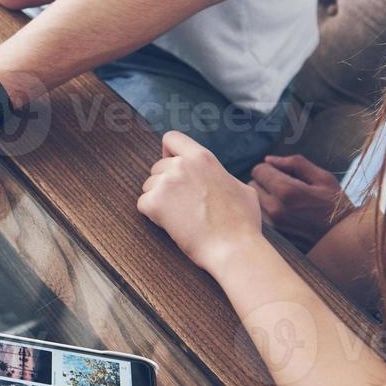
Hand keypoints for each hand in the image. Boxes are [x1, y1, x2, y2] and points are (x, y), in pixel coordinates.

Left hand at [137, 131, 263, 277]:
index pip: (172, 138)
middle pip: (157, 167)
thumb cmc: (243, 222)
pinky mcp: (155, 203)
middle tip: (182, 203)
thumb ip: (223, 176)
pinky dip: (152, 215)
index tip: (171, 165)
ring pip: (149, 186)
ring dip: (158, 199)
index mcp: (202, 157)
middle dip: (165, 183)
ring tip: (180, 216)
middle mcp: (181, 165)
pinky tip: (171, 224)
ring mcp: (166, 183)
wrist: (233, 247)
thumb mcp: (241, 188)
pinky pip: (143, 204)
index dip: (168, 152)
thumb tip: (222, 178)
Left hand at [248, 153, 352, 248]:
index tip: (282, 173)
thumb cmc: (336, 205)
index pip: (258, 170)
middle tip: (284, 187)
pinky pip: (259, 216)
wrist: (344, 241)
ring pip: (254, 202)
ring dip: (264, 198)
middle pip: (252, 185)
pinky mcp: (272, 236)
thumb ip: (295, 164)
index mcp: (286, 191)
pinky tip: (284, 214)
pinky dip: (266, 212)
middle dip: (265, 182)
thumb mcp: (323, 178)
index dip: (270, 168)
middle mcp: (275, 208)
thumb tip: (269, 159)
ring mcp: (272, 225)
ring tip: (285, 201)